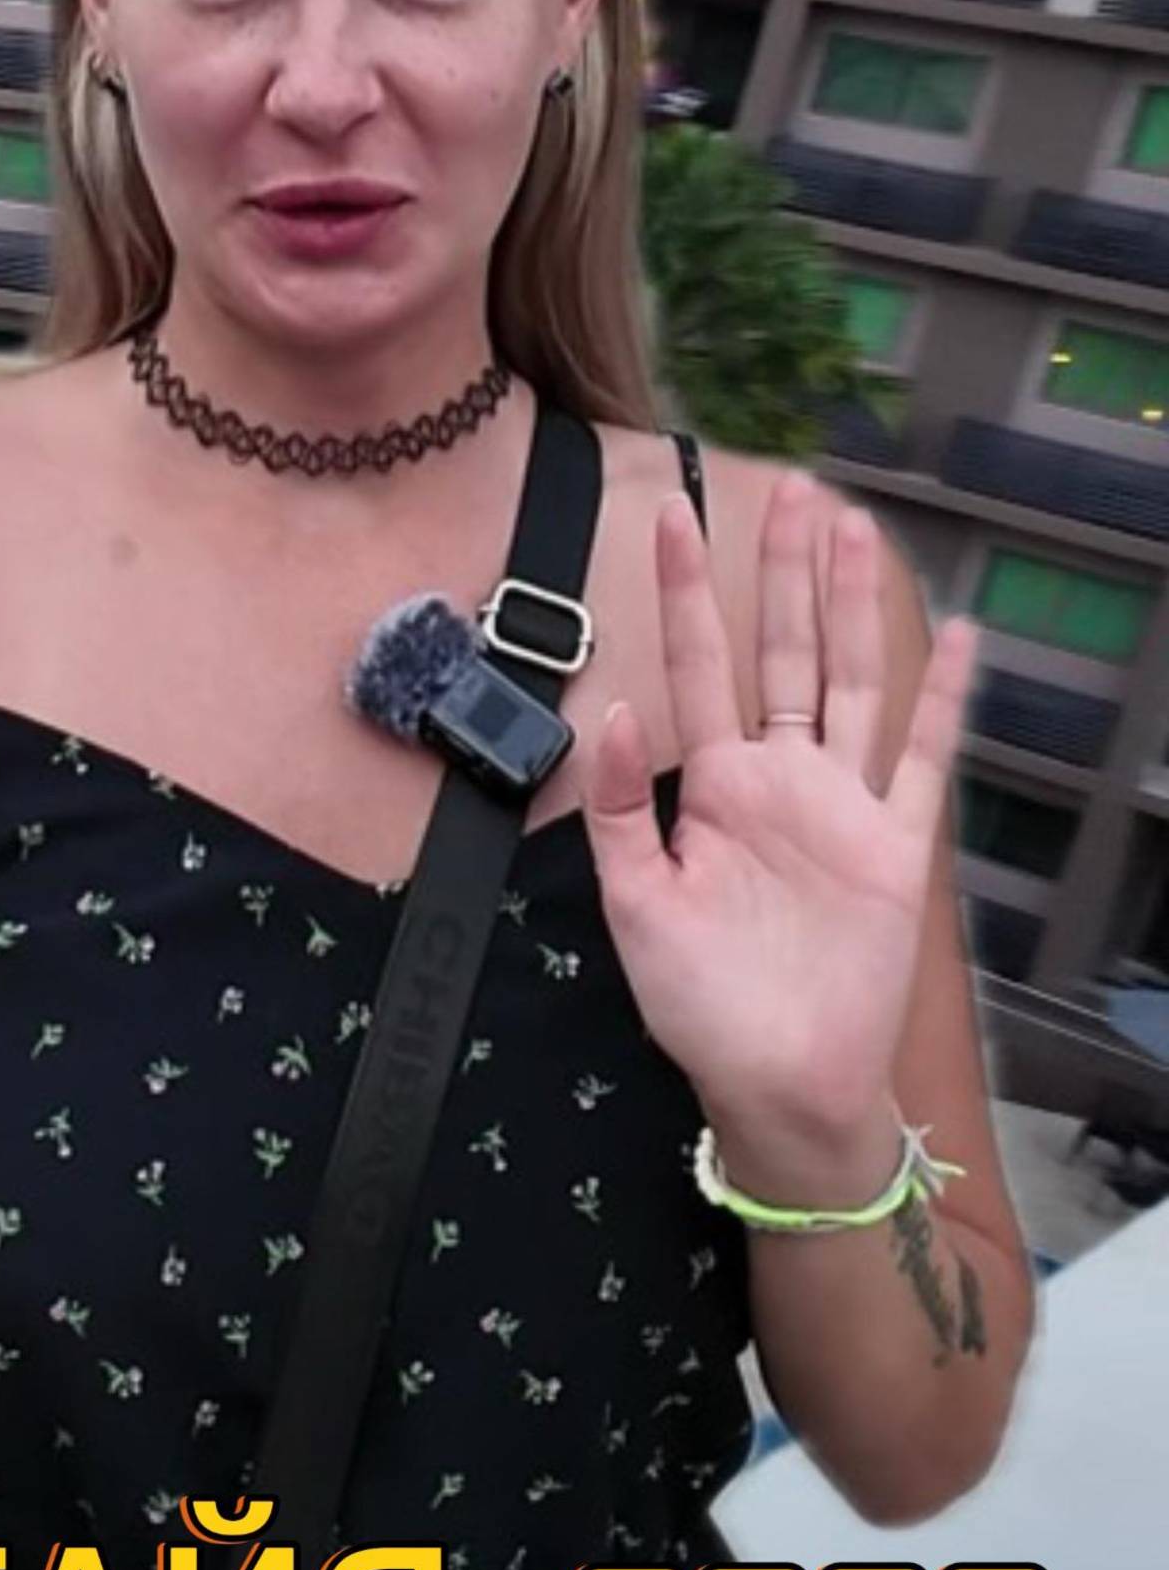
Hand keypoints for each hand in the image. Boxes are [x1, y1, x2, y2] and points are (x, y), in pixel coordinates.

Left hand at [578, 476, 974, 1181]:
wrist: (774, 1080)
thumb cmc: (697, 1000)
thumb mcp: (634, 901)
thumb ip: (623, 806)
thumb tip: (610, 706)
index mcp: (712, 787)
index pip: (697, 667)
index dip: (689, 596)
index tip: (677, 519)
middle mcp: (781, 780)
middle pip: (786, 654)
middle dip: (784, 574)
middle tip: (789, 489)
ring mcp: (844, 808)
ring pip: (856, 684)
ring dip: (856, 610)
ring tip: (855, 530)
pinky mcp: (898, 850)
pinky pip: (927, 763)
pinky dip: (944, 702)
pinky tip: (960, 639)